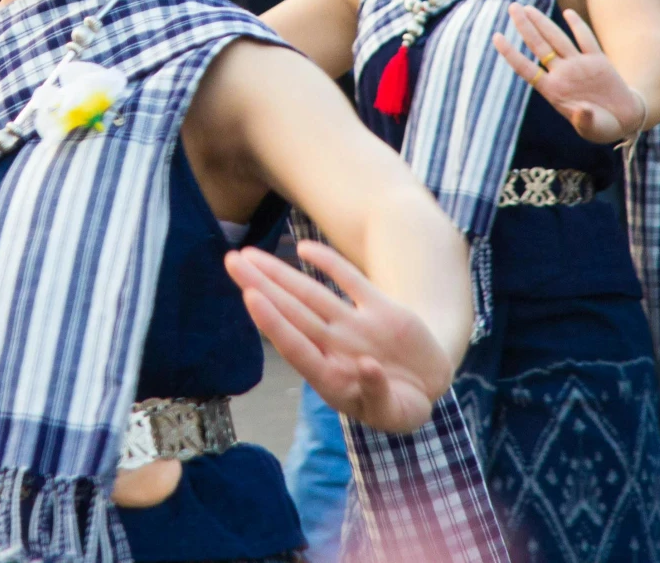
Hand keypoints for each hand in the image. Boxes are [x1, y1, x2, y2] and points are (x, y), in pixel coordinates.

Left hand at [225, 239, 452, 433]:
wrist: (429, 385)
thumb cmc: (401, 406)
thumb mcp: (395, 412)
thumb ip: (377, 393)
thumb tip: (367, 366)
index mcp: (331, 377)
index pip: (295, 346)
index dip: (273, 323)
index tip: (251, 296)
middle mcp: (335, 346)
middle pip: (291, 312)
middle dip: (260, 286)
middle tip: (231, 260)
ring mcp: (354, 326)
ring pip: (311, 293)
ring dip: (280, 272)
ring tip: (247, 254)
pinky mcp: (380, 308)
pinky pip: (350, 280)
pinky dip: (328, 262)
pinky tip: (303, 247)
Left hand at [492, 4, 645, 144]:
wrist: (623, 120)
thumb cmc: (601, 127)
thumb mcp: (592, 128)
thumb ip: (584, 119)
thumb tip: (581, 112)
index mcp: (553, 91)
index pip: (526, 68)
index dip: (511, 53)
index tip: (496, 36)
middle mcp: (563, 74)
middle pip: (539, 45)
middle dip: (525, 26)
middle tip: (512, 7)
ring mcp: (579, 65)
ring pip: (557, 39)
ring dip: (543, 22)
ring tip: (526, 7)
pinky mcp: (598, 61)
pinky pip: (586, 40)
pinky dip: (578, 26)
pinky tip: (567, 13)